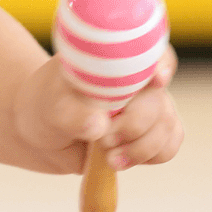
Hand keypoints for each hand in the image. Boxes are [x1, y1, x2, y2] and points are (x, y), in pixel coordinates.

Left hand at [14, 47, 183, 175]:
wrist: (44, 132)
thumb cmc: (46, 107)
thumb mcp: (51, 107)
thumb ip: (72, 114)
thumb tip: (98, 125)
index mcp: (116, 61)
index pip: (153, 52)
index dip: (163, 65)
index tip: (157, 80)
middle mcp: (137, 81)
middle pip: (159, 101)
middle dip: (133, 127)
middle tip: (103, 139)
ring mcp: (147, 108)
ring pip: (167, 126)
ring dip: (141, 148)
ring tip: (108, 156)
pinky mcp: (149, 134)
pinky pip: (168, 145)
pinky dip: (150, 157)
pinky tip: (120, 159)